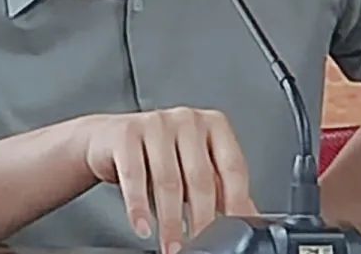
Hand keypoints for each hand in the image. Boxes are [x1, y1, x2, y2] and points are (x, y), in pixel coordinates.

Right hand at [75, 107, 255, 253]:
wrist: (108, 140)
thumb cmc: (158, 155)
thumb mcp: (195, 169)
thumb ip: (223, 190)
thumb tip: (251, 220)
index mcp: (213, 125)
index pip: (233, 167)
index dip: (235, 204)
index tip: (232, 233)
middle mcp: (187, 119)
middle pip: (201, 177)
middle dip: (201, 220)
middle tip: (198, 245)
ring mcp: (156, 123)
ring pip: (168, 179)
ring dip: (170, 221)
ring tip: (172, 245)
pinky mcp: (126, 132)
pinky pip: (134, 175)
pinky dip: (138, 207)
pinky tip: (142, 226)